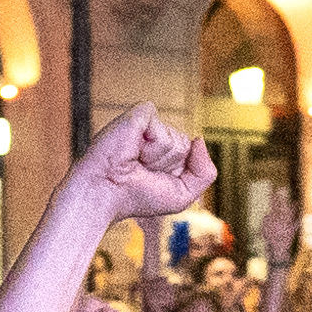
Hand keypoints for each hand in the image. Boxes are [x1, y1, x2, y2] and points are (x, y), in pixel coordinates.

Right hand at [66, 99, 215, 228]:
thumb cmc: (137, 197)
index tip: (152, 179)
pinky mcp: (138, 115)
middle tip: (141, 170)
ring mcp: (145, 123)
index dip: (178, 172)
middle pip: (185, 145)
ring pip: (176, 139)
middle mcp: (154, 134)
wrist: (106, 194)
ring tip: (135, 161)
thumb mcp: (183, 194)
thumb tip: (199, 139)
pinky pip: (163, 129)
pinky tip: (133, 150)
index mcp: (163, 150)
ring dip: (158, 158)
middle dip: (168, 165)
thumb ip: (205, 172)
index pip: (191, 152)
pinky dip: (151, 146)